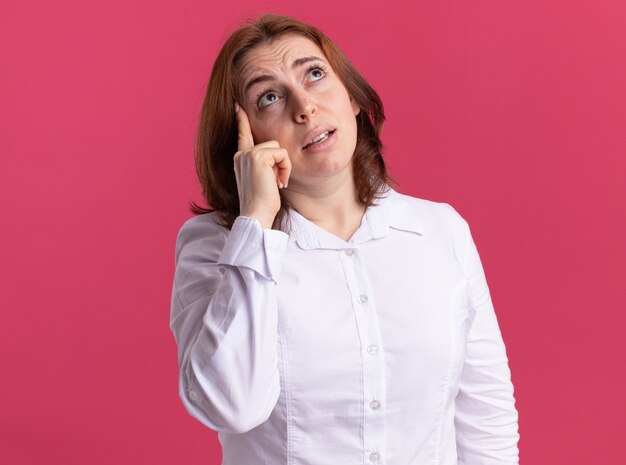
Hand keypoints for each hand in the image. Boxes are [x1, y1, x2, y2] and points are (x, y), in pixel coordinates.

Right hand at [233, 102, 291, 228]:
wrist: (256, 213)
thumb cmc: (262, 203)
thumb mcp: (263, 180)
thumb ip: (265, 165)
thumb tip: (277, 156)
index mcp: (240, 159)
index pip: (242, 135)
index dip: (241, 120)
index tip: (238, 106)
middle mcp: (241, 154)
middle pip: (272, 144)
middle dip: (280, 163)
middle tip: (275, 183)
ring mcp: (248, 154)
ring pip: (278, 148)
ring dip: (283, 166)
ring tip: (276, 184)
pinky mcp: (257, 156)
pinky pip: (282, 154)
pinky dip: (285, 168)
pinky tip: (278, 183)